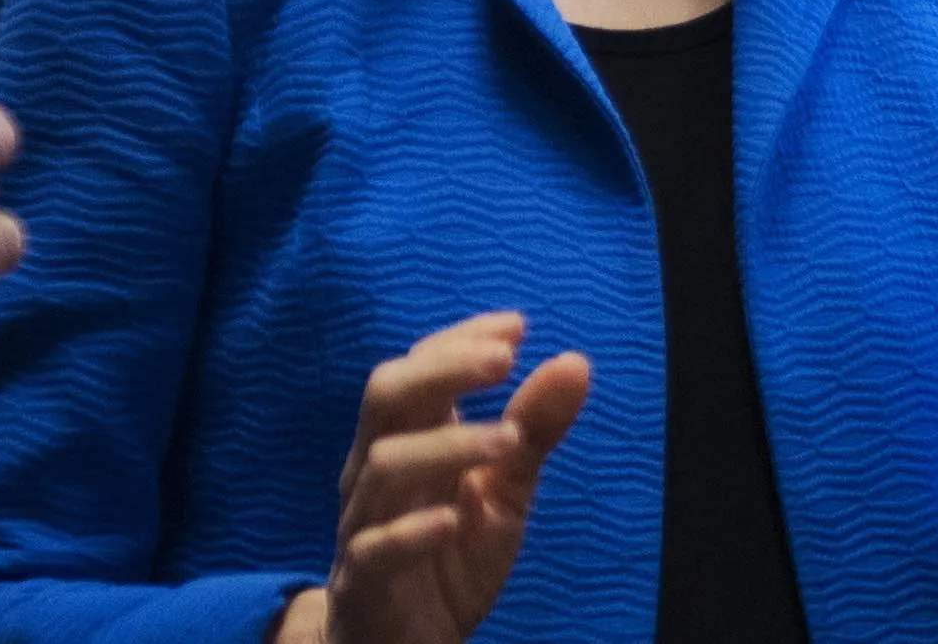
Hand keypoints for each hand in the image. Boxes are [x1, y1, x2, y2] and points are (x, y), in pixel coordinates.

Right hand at [277, 313, 589, 643]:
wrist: (402, 642)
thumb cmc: (451, 552)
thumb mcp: (507, 491)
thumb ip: (534, 431)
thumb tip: (576, 362)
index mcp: (409, 437)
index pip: (419, 367)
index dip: (462, 340)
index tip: (518, 326)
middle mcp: (376, 470)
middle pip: (387, 397)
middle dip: (443, 369)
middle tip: (504, 359)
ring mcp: (363, 524)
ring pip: (383, 466)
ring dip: (448, 445)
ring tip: (507, 440)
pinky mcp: (361, 584)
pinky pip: (373, 549)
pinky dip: (410, 530)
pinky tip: (452, 518)